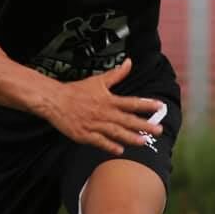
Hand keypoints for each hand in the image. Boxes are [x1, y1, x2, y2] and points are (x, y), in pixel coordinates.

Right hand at [45, 59, 165, 155]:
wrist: (55, 100)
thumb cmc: (77, 90)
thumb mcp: (98, 80)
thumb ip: (116, 74)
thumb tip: (129, 62)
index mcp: (108, 100)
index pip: (131, 102)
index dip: (146, 104)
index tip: (160, 106)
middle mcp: (103, 113)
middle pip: (127, 120)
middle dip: (144, 125)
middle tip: (158, 130)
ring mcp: (94, 125)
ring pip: (115, 132)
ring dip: (130, 137)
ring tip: (143, 142)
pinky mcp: (84, 135)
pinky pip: (99, 142)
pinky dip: (109, 146)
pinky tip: (120, 151)